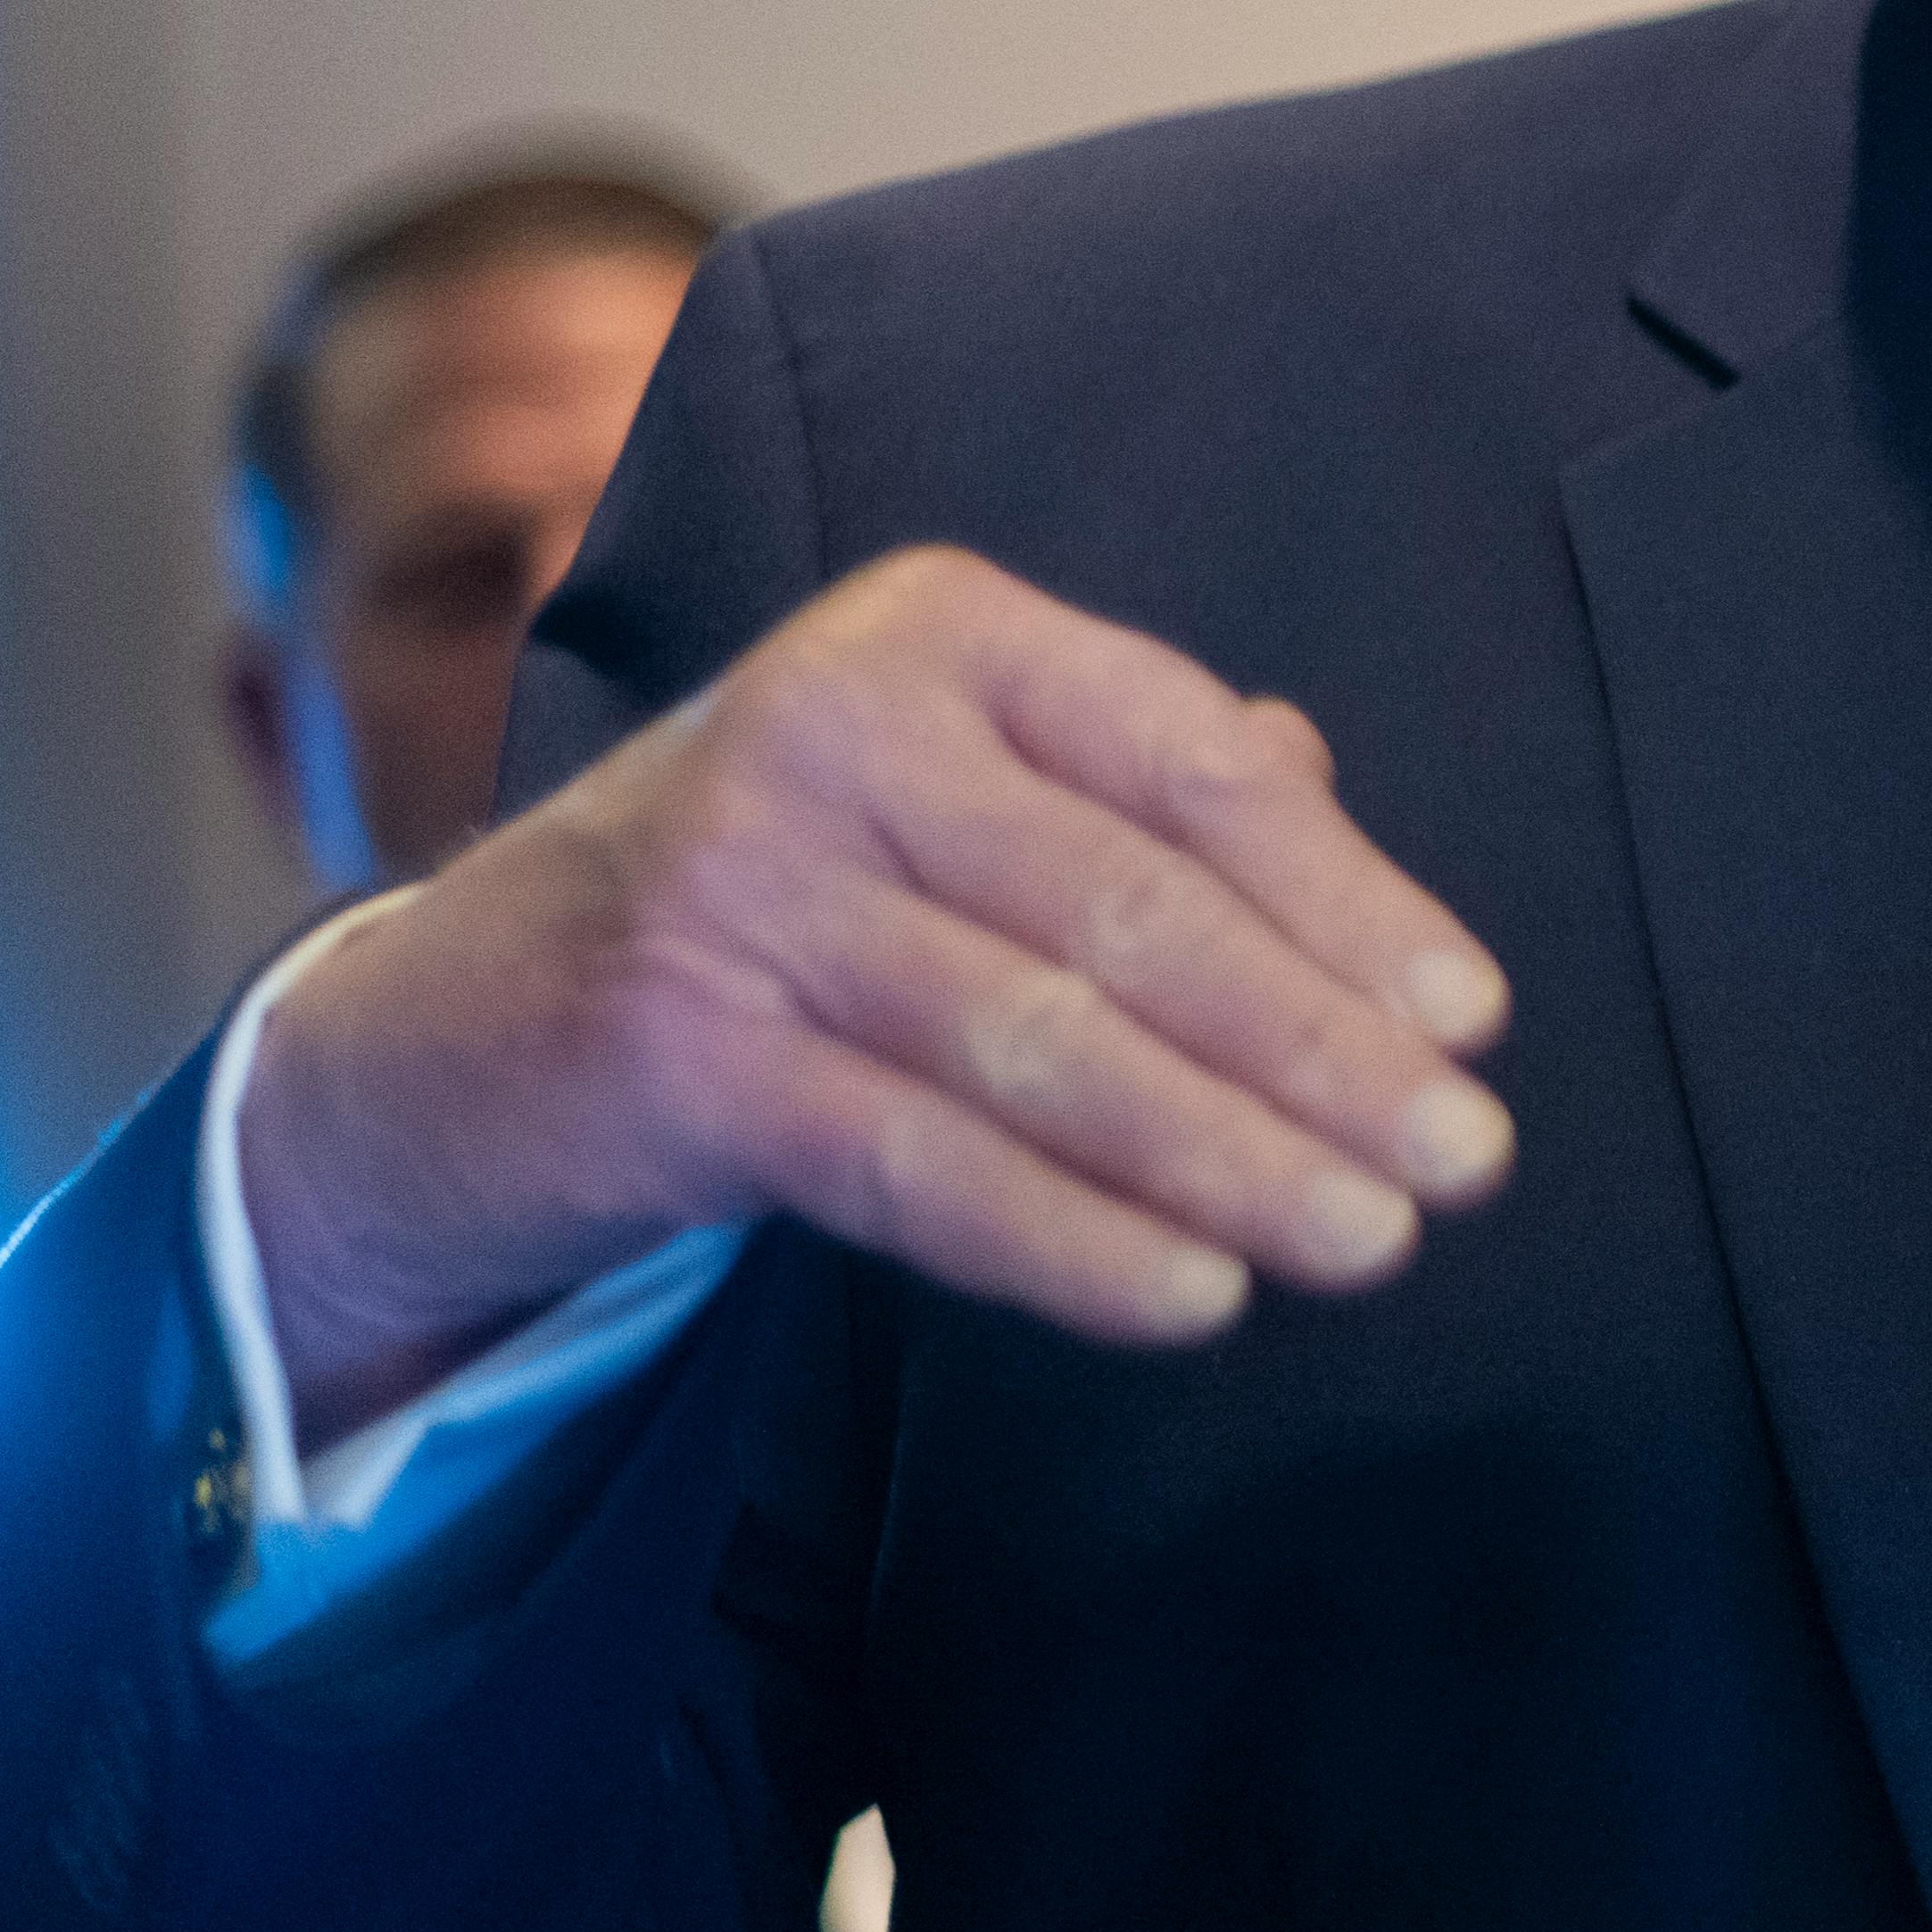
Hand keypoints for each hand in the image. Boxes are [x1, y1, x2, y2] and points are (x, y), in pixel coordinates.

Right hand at [241, 547, 1515, 1435]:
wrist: (456, 1019)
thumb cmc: (781, 892)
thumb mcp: (952, 789)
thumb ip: (1137, 783)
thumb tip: (1323, 800)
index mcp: (943, 636)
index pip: (1195, 768)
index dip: (1350, 901)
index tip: (1474, 1021)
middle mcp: (835, 730)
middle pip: (1137, 912)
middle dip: (1322, 1052)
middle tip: (1466, 1163)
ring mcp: (740, 887)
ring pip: (1043, 1044)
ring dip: (1230, 1157)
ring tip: (1368, 1241)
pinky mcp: (673, 1051)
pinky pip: (918, 1161)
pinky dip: (1071, 1237)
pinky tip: (1194, 1295)